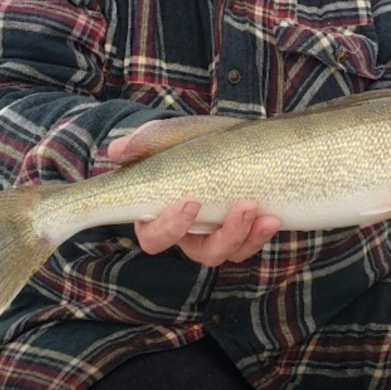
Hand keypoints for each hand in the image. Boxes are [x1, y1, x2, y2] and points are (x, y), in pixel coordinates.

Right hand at [107, 124, 280, 265]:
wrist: (210, 140)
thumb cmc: (178, 144)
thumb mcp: (161, 137)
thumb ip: (143, 142)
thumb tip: (118, 150)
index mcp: (157, 216)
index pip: (155, 237)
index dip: (171, 226)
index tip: (190, 202)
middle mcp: (186, 234)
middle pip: (200, 253)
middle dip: (224, 235)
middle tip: (243, 207)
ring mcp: (214, 236)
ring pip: (228, 252)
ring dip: (247, 236)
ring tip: (264, 215)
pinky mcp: (239, 231)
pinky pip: (249, 244)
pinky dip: (261, 234)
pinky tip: (272, 217)